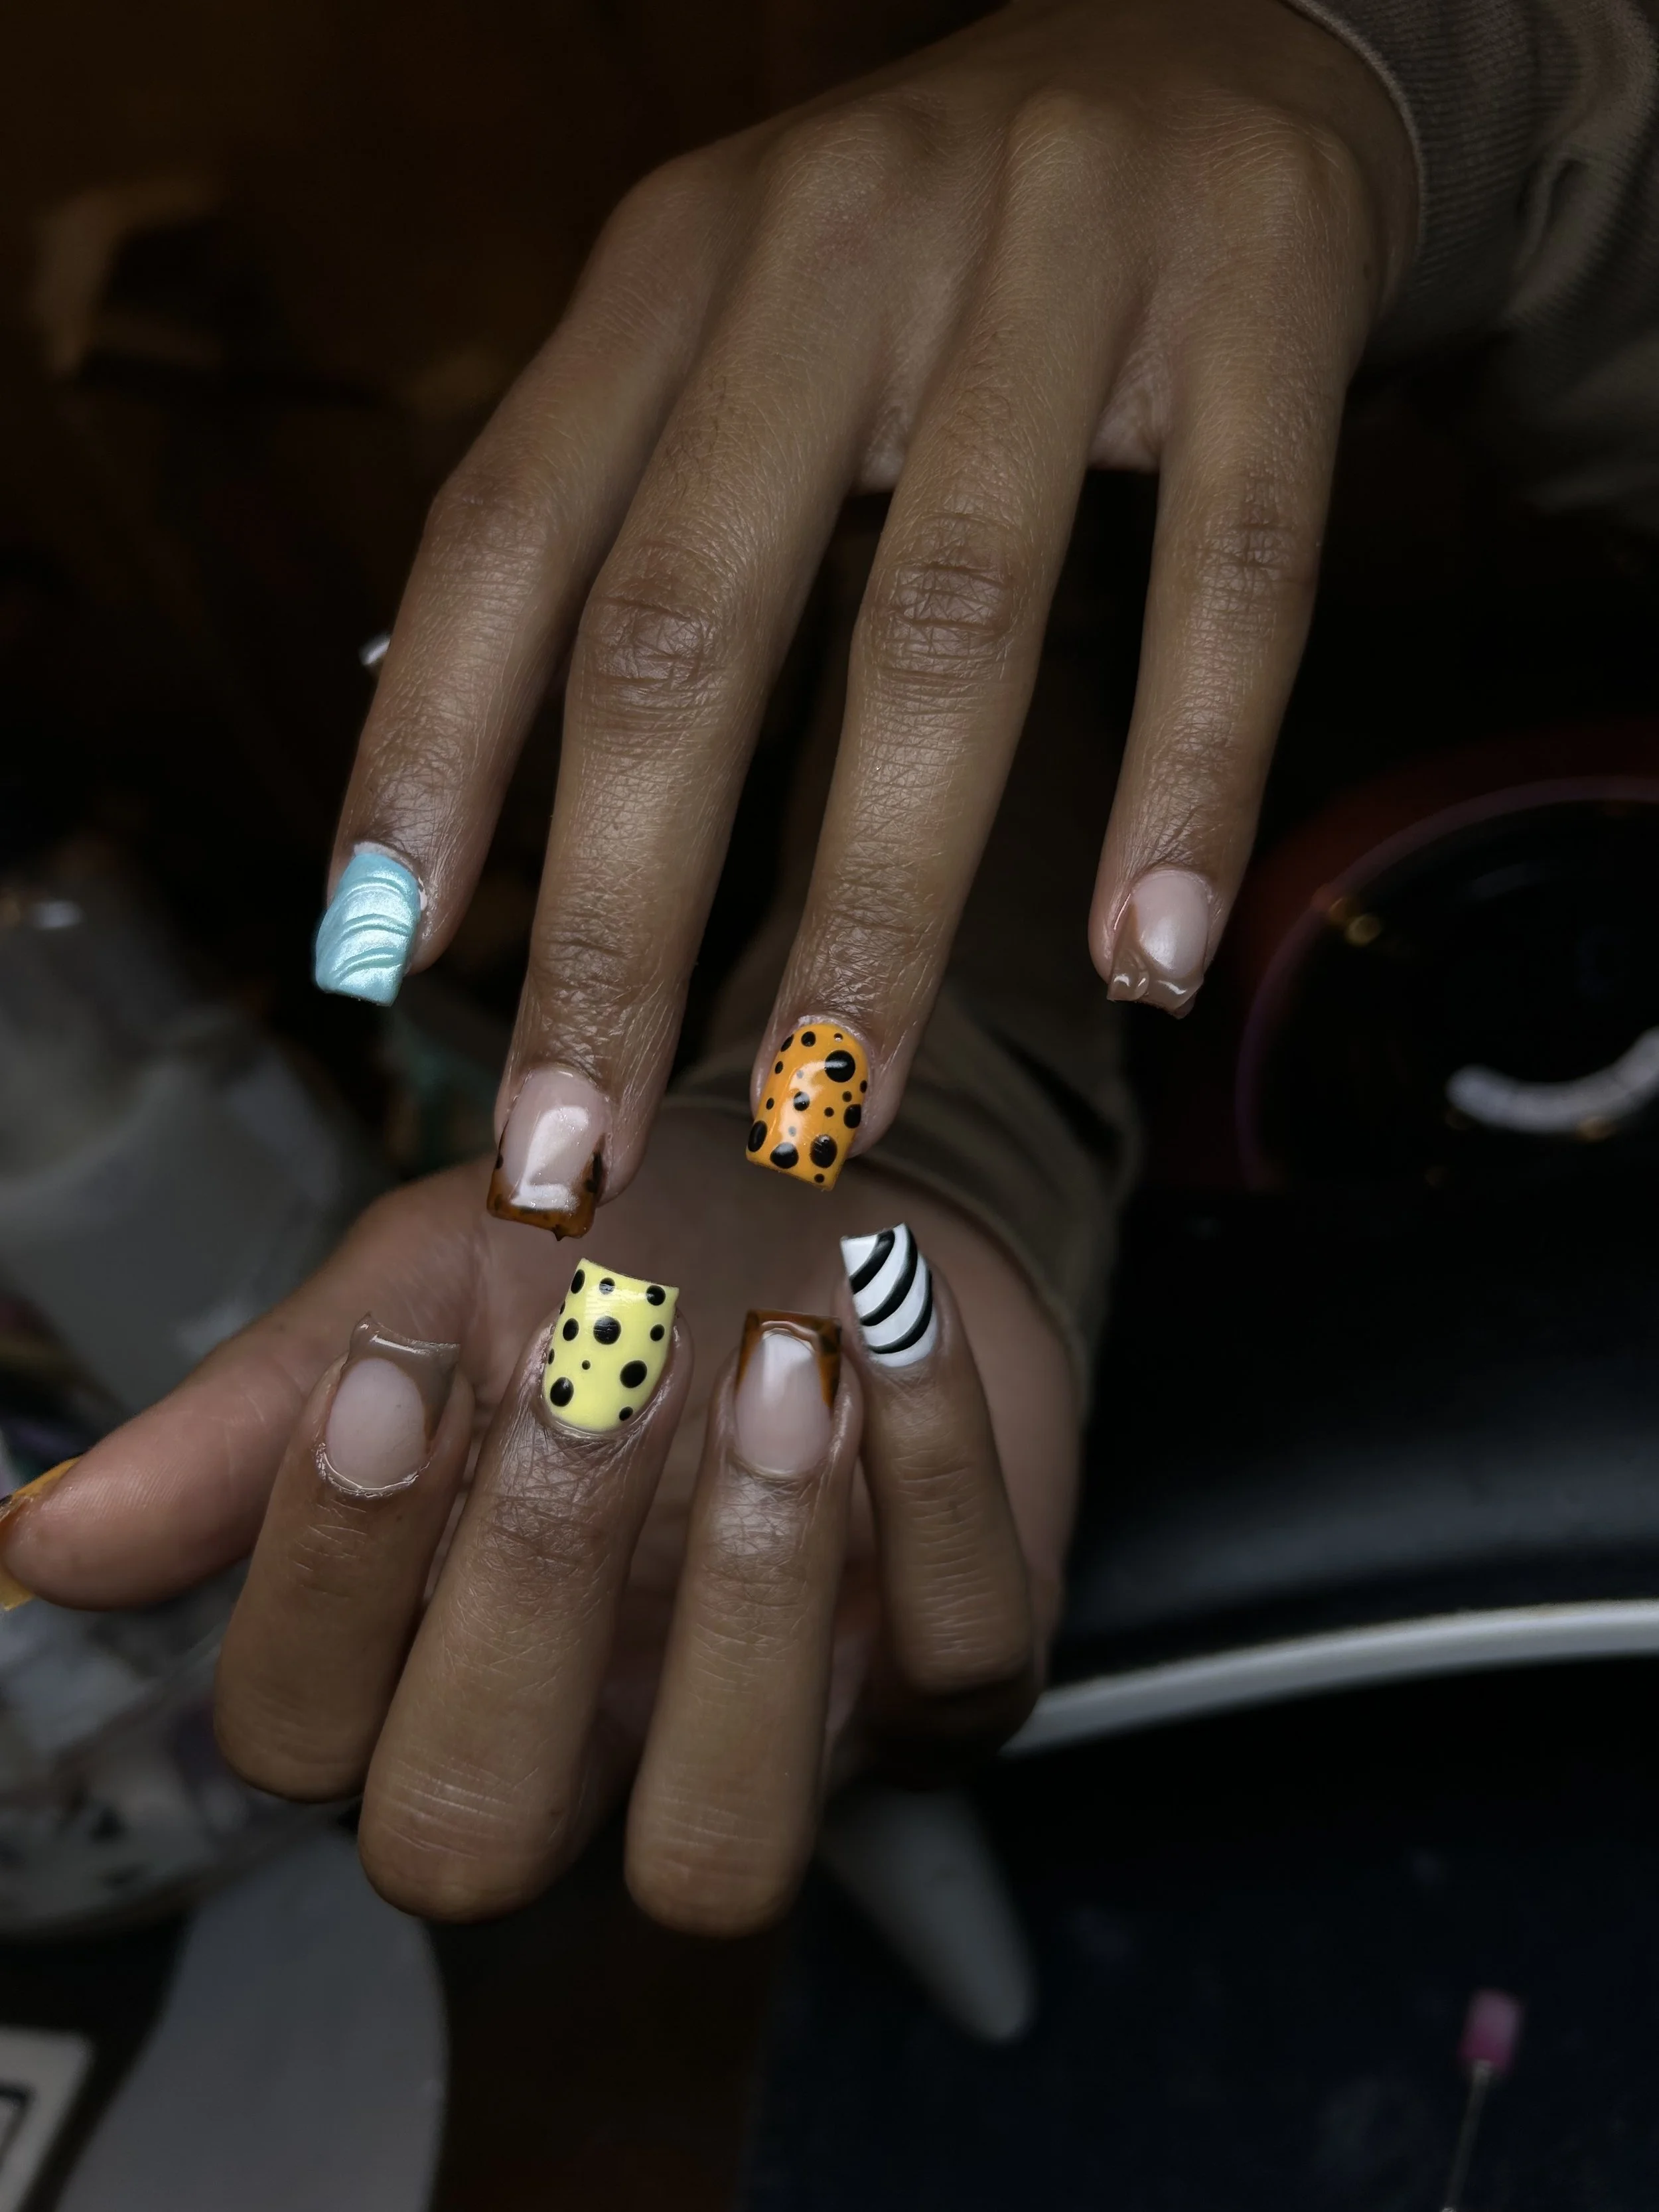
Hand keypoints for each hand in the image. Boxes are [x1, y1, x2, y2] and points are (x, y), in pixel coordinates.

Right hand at [4, 1118, 1074, 1928]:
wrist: (824, 1197)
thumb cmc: (604, 1256)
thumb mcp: (424, 1293)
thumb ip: (255, 1418)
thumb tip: (41, 1540)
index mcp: (424, 1664)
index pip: (300, 1740)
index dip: (321, 1577)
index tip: (388, 1366)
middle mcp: (585, 1749)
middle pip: (469, 1839)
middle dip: (517, 1593)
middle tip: (592, 1361)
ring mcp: (783, 1741)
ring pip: (720, 1849)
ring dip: (742, 1598)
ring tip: (775, 1361)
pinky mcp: (963, 1682)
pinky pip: (966, 1661)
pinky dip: (940, 1471)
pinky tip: (897, 1316)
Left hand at [320, 0, 1415, 1227]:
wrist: (1222, 28)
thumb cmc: (936, 259)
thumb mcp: (741, 331)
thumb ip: (630, 526)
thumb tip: (492, 824)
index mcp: (675, 265)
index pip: (507, 530)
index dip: (429, 751)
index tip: (378, 962)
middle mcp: (834, 247)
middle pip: (692, 616)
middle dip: (620, 914)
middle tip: (575, 1140)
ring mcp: (1053, 259)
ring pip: (944, 623)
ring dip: (880, 904)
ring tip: (839, 1110)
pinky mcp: (1257, 299)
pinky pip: (1229, 575)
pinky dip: (1185, 781)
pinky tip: (1149, 960)